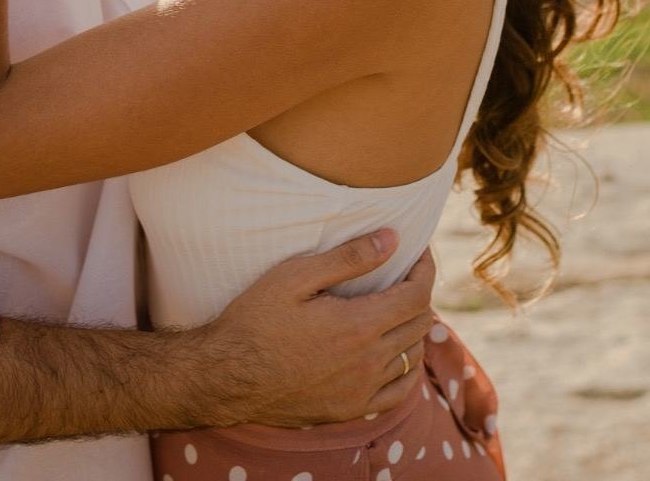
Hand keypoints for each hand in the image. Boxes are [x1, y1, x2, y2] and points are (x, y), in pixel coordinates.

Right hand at [197, 231, 436, 428]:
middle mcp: (369, 362)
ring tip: (398, 305)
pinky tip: (397, 352)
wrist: (225, 376)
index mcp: (360, 326)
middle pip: (419, 323)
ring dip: (413, 327)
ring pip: (412, 355)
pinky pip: (399, 392)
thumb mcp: (296, 276)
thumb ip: (349, 258)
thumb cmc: (255, 319)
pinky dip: (408, 368)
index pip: (417, 294)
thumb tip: (393, 238)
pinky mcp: (350, 410)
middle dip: (419, 292)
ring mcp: (361, 391)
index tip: (418, 251)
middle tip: (405, 272)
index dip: (425, 268)